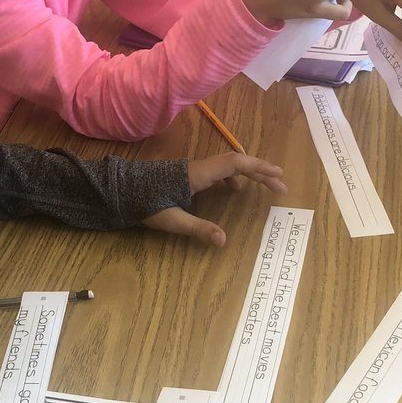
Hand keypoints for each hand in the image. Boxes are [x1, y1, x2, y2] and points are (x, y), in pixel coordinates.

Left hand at [142, 153, 285, 246]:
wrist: (120, 190)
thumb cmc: (144, 203)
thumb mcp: (171, 220)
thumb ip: (198, 228)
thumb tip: (224, 240)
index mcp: (198, 174)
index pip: (235, 163)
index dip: (258, 167)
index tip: (278, 174)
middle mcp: (199, 167)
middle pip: (236, 162)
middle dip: (260, 172)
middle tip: (280, 186)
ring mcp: (194, 169)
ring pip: (227, 165)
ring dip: (248, 174)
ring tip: (265, 187)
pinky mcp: (188, 173)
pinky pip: (218, 170)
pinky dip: (232, 177)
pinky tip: (235, 190)